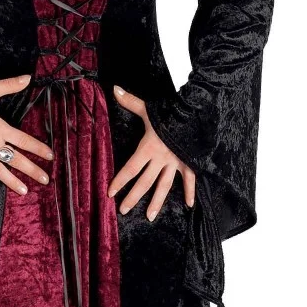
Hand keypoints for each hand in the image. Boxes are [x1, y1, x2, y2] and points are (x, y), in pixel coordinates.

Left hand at [107, 85, 195, 218]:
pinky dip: (190, 192)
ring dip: (157, 202)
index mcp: (149, 147)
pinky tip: (189, 205)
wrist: (196, 111)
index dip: (119, 181)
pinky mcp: (190, 162)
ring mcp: (176, 162)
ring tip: (150, 216)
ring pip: (164, 186)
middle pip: (145, 182)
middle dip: (133, 197)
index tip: (110, 193)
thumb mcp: (148, 107)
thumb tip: (114, 89)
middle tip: (123, 210)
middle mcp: (161, 158)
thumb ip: (130, 102)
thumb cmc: (171, 110)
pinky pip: (190, 180)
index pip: (130, 168)